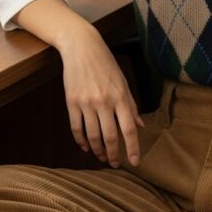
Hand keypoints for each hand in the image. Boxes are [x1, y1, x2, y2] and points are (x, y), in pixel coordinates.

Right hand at [60, 28, 144, 167]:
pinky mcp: (72, 102)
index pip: (129, 129)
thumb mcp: (123, 82)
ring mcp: (87, 103)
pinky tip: (85, 147)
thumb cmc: (106, 65)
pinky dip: (81, 141)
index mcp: (121, 97)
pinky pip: (76, 127)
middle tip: (113, 164)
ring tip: (101, 157)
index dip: (133, 148)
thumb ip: (131, 106)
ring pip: (92, 135)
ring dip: (97, 150)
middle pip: (110, 136)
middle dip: (113, 154)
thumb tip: (139, 126)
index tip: (134, 161)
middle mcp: (104, 102)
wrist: (81, 48)